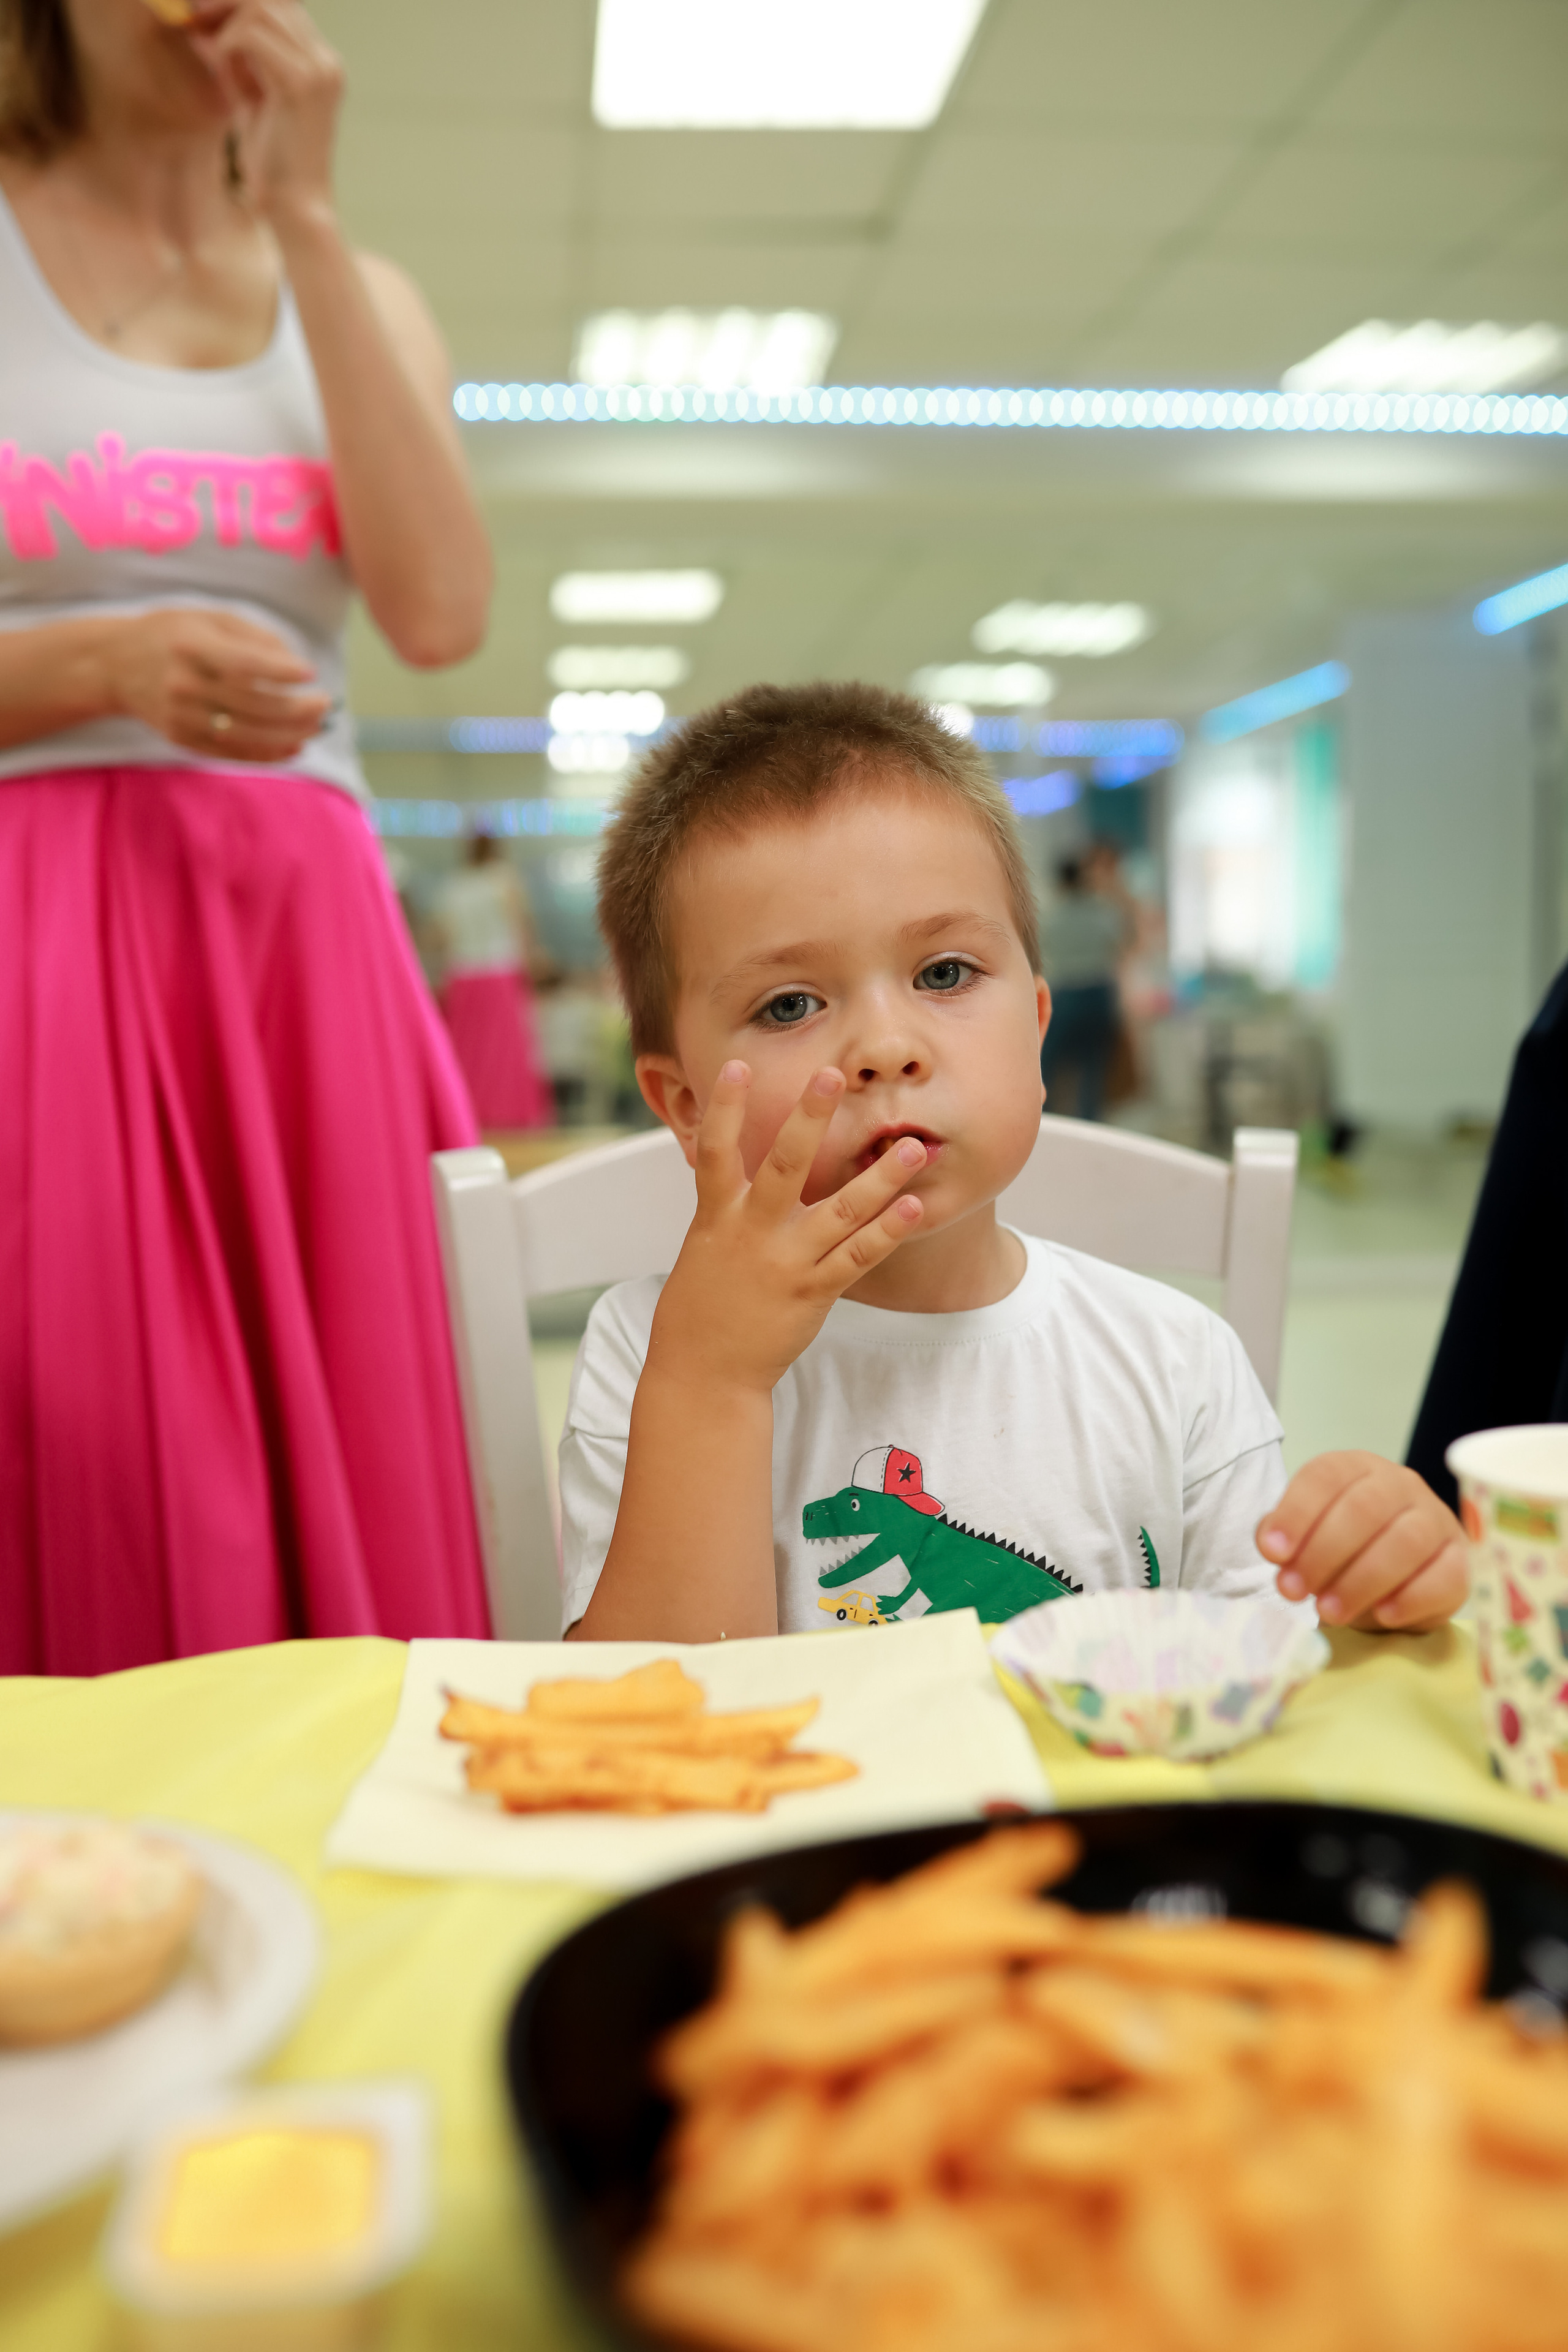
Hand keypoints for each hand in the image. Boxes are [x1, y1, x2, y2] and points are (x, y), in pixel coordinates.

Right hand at [104, 608, 330, 763]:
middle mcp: (184, 682)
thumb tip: (297, 666)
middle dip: (296, 708)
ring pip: (246, 733)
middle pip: (252, 704)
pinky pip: (231, 752)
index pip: (244, 663)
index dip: (281, 670)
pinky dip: (266, 754)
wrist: (116, 664)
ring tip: (316, 727)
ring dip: (289, 734)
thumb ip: (254, 637)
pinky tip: (293, 747)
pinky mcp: (181, 738)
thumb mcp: (209, 617)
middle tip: (324, 704)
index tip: (310, 673)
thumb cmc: (172, 634)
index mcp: (191, 644)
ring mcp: (181, 715)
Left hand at [188, 1, 344, 229]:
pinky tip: (220, 64)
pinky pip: (252, 34)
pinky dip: (227, 41)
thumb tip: (210, 28)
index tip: (202, 14)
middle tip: (193, 18)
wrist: (295, 208)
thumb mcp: (255, 100)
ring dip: (223, 19)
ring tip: (204, 41)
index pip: (282, 4)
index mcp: (322, 64)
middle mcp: (326, 61)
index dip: (238, 2)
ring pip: (261, 7)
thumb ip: (242, 64)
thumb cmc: (273, 164)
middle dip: (225, 1)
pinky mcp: (302, 84)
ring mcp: (319, 70)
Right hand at [651, 1062, 924, 1397]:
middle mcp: (752, 1234)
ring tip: (911, 1146)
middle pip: (785, 1165)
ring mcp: (786, 1263)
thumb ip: (726, 1206)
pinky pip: (857, 1258)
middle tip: (832, 1075)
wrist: (704, 1373)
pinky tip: (912, 1207)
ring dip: (879, 1177)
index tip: (736, 1066)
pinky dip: (887, 1232)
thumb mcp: (703, 1246)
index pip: (717, 1151)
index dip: (725, 1108)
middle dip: (808, 1118)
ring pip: (840, 1211)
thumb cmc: (700, 1306)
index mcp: (717, 1217)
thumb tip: (731, 1166)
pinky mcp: (813, 1293)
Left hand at [1256, 1451, 1469, 1630]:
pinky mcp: (1460, 1561)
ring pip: (1406, 1541)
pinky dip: (1411, 1597)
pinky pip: (1445, 1576)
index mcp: (1356, 1468)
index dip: (1297, 1513)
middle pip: (1365, 1508)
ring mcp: (1435, 1519)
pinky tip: (1382, 1615)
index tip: (1272, 1553)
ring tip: (1328, 1611)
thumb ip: (1285, 1537)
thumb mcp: (1307, 1538)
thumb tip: (1273, 1546)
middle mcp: (1400, 1485)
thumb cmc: (1343, 1552)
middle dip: (1323, 1552)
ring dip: (1362, 1579)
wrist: (1394, 1580)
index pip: (1326, 1476)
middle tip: (1293, 1591)